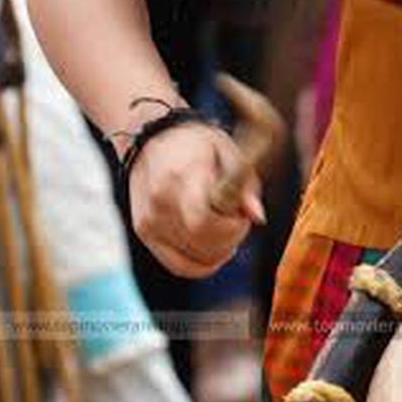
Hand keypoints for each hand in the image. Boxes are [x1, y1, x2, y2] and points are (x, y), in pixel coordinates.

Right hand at [129, 123, 264, 278]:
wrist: (150, 136)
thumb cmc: (195, 142)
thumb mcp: (227, 150)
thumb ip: (245, 183)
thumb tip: (258, 217)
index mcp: (181, 178)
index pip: (204, 224)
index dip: (232, 228)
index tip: (242, 214)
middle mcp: (159, 203)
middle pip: (203, 247)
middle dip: (231, 239)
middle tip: (236, 219)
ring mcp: (148, 221)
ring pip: (193, 261)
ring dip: (218, 251)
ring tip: (223, 228)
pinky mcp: (144, 232)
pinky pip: (177, 265)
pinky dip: (200, 264)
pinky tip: (213, 247)